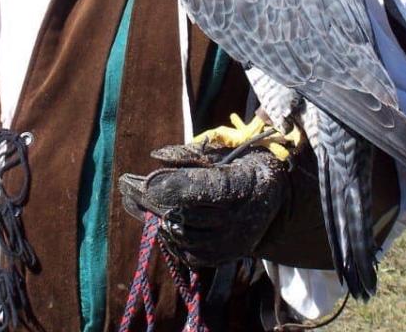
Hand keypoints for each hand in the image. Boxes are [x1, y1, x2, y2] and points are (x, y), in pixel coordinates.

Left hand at [119, 142, 288, 267]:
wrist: (279, 196)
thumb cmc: (247, 161)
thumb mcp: (226, 148)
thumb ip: (191, 153)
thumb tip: (156, 156)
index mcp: (238, 185)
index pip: (192, 190)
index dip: (161, 186)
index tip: (136, 179)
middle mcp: (236, 219)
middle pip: (181, 213)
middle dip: (147, 200)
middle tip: (126, 185)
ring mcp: (232, 243)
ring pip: (181, 236)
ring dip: (154, 218)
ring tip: (133, 200)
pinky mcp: (226, 256)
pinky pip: (190, 254)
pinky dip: (169, 239)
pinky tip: (156, 221)